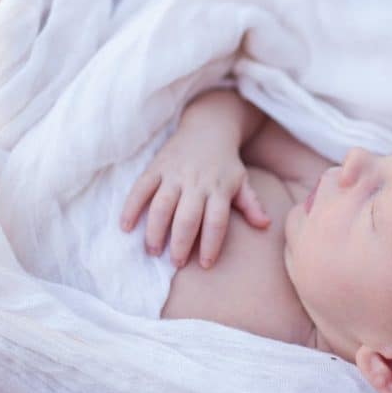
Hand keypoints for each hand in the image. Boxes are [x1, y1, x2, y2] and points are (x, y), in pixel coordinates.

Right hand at [119, 134, 270, 267]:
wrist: (207, 128)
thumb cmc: (225, 163)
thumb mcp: (242, 181)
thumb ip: (250, 204)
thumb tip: (265, 225)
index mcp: (219, 189)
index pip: (216, 221)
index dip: (211, 244)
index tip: (205, 264)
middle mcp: (196, 183)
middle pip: (188, 217)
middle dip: (181, 242)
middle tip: (176, 263)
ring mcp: (174, 174)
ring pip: (162, 205)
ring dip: (156, 230)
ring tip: (152, 251)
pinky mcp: (156, 167)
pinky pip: (141, 188)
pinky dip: (132, 206)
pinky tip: (126, 226)